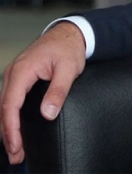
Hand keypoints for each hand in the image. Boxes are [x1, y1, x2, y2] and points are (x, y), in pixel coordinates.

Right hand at [1, 21, 85, 164]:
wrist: (68, 33)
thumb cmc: (68, 48)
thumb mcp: (69, 68)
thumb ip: (58, 91)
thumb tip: (48, 114)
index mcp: (22, 71)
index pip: (11, 105)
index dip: (12, 129)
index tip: (17, 147)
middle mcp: (13, 73)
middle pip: (4, 109)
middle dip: (8, 134)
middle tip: (16, 156)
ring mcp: (13, 76)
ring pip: (5, 106)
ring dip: (8, 128)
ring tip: (16, 149)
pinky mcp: (18, 78)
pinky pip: (9, 101)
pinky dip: (10, 117)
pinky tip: (15, 130)